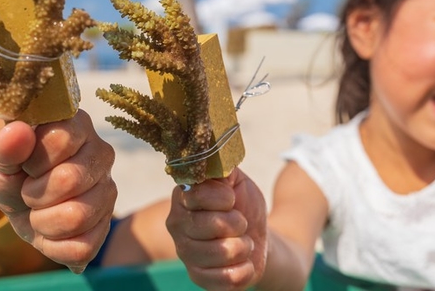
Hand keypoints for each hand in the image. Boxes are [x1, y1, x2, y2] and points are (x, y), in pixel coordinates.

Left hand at [0, 110, 116, 272]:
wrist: (19, 193)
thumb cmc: (14, 168)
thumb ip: (5, 146)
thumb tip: (17, 131)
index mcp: (78, 126)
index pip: (60, 141)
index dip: (33, 160)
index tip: (26, 164)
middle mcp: (102, 155)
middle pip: (69, 180)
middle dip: (34, 193)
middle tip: (29, 190)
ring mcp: (108, 191)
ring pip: (78, 217)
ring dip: (43, 221)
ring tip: (39, 209)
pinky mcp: (105, 226)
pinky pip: (82, 248)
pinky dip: (54, 245)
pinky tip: (49, 229)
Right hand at [166, 168, 267, 290]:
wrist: (257, 236)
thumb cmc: (243, 204)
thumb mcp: (236, 179)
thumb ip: (221, 167)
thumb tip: (210, 156)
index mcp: (183, 197)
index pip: (197, 196)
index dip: (222, 198)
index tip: (232, 199)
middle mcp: (177, 225)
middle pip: (209, 225)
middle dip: (237, 223)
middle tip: (240, 222)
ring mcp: (186, 253)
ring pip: (221, 252)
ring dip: (243, 247)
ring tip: (242, 242)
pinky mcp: (198, 277)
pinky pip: (226, 278)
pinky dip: (244, 269)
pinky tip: (242, 262)